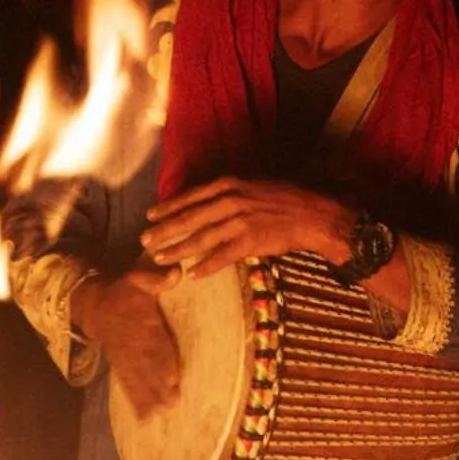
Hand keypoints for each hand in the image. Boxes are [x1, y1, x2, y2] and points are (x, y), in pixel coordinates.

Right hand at [73, 263, 182, 417]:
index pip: (155, 343)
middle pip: (149, 367)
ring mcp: (127, 357)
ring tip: (160, 413)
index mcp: (143, 323)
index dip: (163, 360)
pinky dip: (135, 401)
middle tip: (172, 403)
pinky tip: (144, 418)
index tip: (173, 377)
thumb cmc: (124, 292)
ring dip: (149, 398)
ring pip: (138, 379)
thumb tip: (176, 274)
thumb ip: (157, 279)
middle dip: (159, 386)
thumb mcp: (138, 278)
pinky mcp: (120, 366)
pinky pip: (127, 384)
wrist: (96, 306)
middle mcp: (135, 344)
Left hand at [141, 178, 355, 278]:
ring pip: (200, 238)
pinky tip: (193, 274)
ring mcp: (239, 221)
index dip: (168, 207)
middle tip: (145, 241)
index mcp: (229, 185)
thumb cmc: (284, 199)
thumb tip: (207, 202)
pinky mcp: (250, 240)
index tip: (150, 216)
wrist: (313, 215)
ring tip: (161, 258)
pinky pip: (222, 256)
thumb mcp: (252, 187)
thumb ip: (229, 193)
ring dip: (178, 249)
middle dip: (165, 230)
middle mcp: (230, 200)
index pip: (190, 197)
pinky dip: (206, 266)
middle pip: (189, 218)